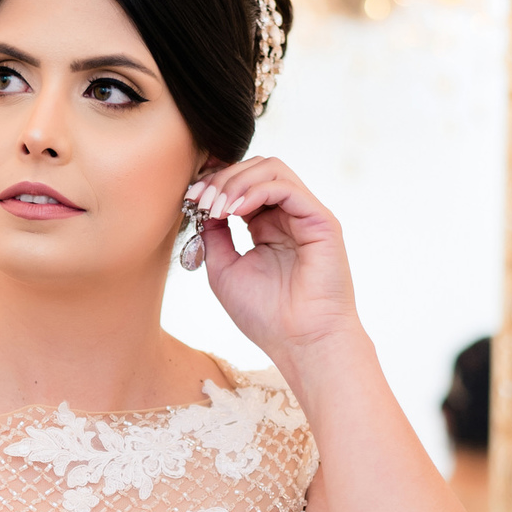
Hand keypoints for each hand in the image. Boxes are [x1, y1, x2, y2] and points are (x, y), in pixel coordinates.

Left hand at [187, 159, 359, 360]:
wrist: (300, 343)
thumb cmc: (265, 316)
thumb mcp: (224, 269)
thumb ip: (214, 235)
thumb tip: (201, 206)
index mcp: (267, 227)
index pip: (242, 185)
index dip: (214, 184)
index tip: (190, 198)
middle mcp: (288, 217)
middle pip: (256, 169)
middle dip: (222, 178)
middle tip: (199, 199)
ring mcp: (306, 216)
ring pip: (272, 169)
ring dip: (236, 181)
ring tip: (216, 206)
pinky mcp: (321, 221)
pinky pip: (286, 187)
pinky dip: (255, 191)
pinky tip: (234, 210)